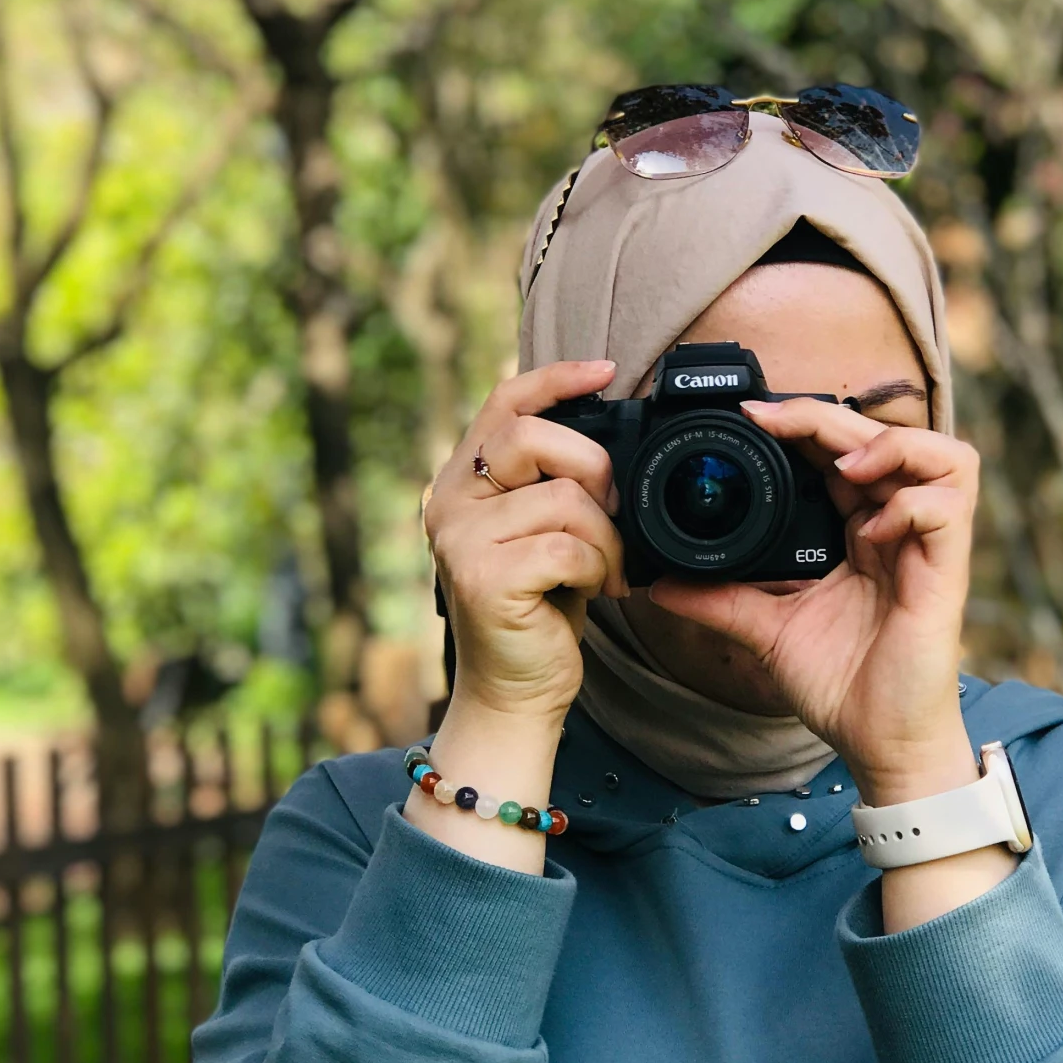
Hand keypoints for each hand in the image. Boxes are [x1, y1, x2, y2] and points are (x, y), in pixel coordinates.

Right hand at [422, 360, 625, 733]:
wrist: (515, 690)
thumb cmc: (539, 607)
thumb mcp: (543, 529)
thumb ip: (553, 480)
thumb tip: (609, 429)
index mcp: (463, 480)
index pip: (504, 402)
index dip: (556, 378)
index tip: (606, 371)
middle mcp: (448, 502)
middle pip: (534, 437)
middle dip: (593, 466)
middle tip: (613, 510)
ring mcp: (460, 541)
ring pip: (563, 499)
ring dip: (606, 537)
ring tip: (606, 568)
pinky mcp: (483, 580)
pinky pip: (567, 547)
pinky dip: (597, 567)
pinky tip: (596, 588)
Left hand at [649, 399, 981, 806]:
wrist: (880, 746)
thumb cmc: (842, 688)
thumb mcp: (767, 631)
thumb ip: (720, 600)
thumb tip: (659, 583)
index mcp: (862, 531)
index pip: (844, 451)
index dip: (805, 423)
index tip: (749, 418)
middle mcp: (899, 529)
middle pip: (884, 437)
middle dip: (828, 416)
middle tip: (770, 420)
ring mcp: (928, 548)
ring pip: (944, 454)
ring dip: (892, 447)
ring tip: (845, 469)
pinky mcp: (947, 575)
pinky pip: (947, 510)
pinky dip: (911, 506)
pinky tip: (873, 532)